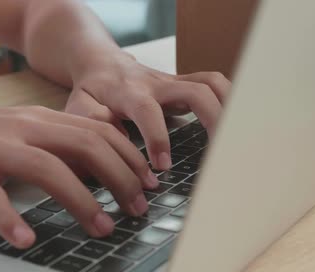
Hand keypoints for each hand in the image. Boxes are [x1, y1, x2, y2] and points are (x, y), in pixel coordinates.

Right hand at [0, 106, 157, 247]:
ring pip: (47, 168)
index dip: (130, 158)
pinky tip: (26, 239)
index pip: (98, 131)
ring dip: (81, 200)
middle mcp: (22, 127)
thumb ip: (56, 149)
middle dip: (120, 178)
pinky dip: (10, 218)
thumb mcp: (20, 136)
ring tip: (103, 228)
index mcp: (39, 119)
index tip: (149, 184)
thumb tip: (100, 173)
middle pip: (84, 145)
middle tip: (137, 209)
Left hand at [65, 51, 231, 170]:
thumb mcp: (78, 106)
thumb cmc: (90, 90)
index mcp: (128, 91)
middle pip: (195, 91)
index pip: (148, 110)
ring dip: (228, 109)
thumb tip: (109, 148)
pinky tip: (233, 125)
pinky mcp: (184, 85)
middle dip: (211, 121)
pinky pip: (213, 85)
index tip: (162, 165)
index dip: (157, 137)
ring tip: (235, 141)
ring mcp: (174, 82)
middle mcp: (157, 83)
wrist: (101, 62)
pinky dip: (228, 101)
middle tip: (217, 154)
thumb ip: (91, 123)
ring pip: (211, 85)